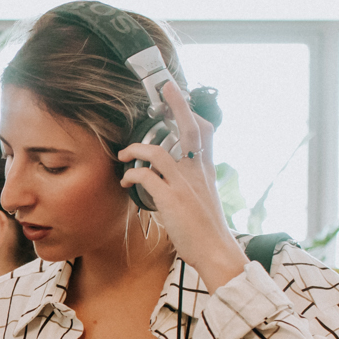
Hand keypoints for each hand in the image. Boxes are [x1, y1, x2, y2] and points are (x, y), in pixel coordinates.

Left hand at [116, 79, 245, 291]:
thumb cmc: (207, 228)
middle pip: (190, 128)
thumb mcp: (204, 196)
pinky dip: (132, 174)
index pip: (205, 131)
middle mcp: (197, 171)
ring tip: (124, 154)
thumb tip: (175, 175)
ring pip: (158, 152)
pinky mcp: (171, 199)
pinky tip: (125, 180)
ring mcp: (184, 184)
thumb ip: (192, 181)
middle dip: (177, 104)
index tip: (178, 99)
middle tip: (165, 88)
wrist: (215, 250)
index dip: (191, 112)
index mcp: (206, 169)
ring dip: (136, 148)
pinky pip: (146, 177)